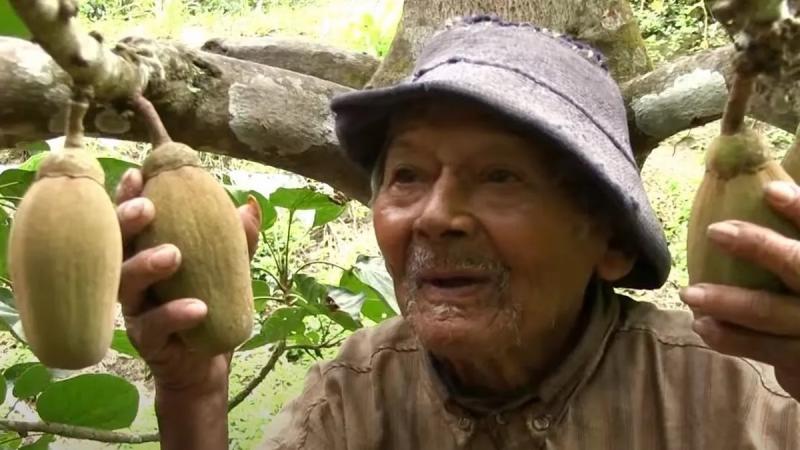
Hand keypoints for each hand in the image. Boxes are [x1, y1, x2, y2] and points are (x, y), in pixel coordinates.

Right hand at [115, 168, 260, 394]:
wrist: (207, 365)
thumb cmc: (208, 307)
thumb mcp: (228, 270)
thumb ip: (236, 239)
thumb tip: (249, 203)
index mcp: (146, 254)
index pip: (131, 222)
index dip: (127, 196)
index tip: (136, 173)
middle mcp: (132, 279)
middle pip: (116, 247)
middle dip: (127, 223)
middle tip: (148, 207)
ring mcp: (135, 310)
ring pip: (126, 285)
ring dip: (147, 265)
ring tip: (174, 254)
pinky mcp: (145, 341)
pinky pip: (154, 326)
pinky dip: (175, 315)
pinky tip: (199, 308)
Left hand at [679, 180, 799, 399]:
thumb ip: (791, 235)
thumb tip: (762, 186)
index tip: (770, 191)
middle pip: (798, 265)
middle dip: (758, 246)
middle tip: (714, 230)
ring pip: (770, 312)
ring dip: (726, 301)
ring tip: (688, 293)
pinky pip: (763, 348)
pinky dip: (730, 337)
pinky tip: (702, 326)